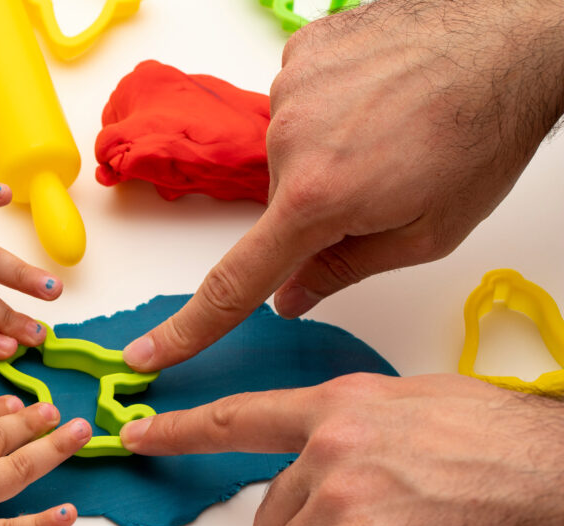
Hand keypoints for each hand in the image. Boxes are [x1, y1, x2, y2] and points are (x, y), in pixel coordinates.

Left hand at [121, 373, 563, 525]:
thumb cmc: (511, 456)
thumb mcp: (421, 412)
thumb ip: (361, 433)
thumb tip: (332, 462)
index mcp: (341, 407)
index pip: (239, 419)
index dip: (180, 429)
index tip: (137, 433)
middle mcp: (328, 447)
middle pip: (268, 522)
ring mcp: (337, 499)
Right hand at [123, 0, 563, 371]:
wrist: (512, 39)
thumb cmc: (484, 133)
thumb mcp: (427, 233)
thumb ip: (345, 269)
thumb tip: (290, 299)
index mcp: (318, 198)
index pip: (234, 283)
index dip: (187, 328)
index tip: (146, 354)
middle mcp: (289, 140)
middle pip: (281, 203)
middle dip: (322, 205)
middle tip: (384, 178)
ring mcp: (291, 87)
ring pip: (291, 148)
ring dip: (330, 150)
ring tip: (390, 128)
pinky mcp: (302, 51)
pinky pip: (300, 98)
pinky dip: (332, 105)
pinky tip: (377, 94)